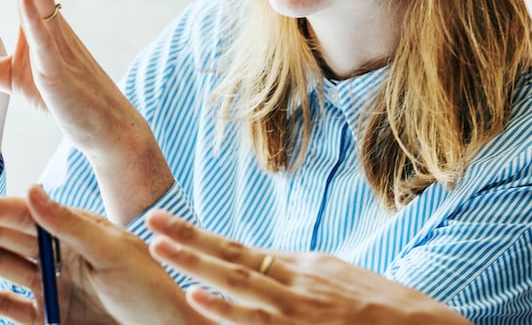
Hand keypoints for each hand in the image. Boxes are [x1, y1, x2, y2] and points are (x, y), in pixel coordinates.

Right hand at [0, 185, 202, 324]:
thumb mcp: (115, 251)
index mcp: (76, 230)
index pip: (21, 214)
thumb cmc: (153, 287)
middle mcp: (59, 253)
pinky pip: (6, 305)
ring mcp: (52, 286)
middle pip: (0, 233)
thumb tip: (33, 189)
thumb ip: (70, 224)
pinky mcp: (50, 318)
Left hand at [146, 211, 470, 324]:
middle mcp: (295, 284)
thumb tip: (256, 268)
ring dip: (197, 268)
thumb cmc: (382, 309)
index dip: (197, 235)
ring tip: (161, 253)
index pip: (236, 248)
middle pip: (230, 259)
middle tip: (149, 222)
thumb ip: (295, 275)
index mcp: (299, 267)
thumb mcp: (335, 278)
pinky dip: (227, 312)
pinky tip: (199, 300)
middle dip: (187, 241)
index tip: (162, 219)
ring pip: (238, 287)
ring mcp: (299, 312)